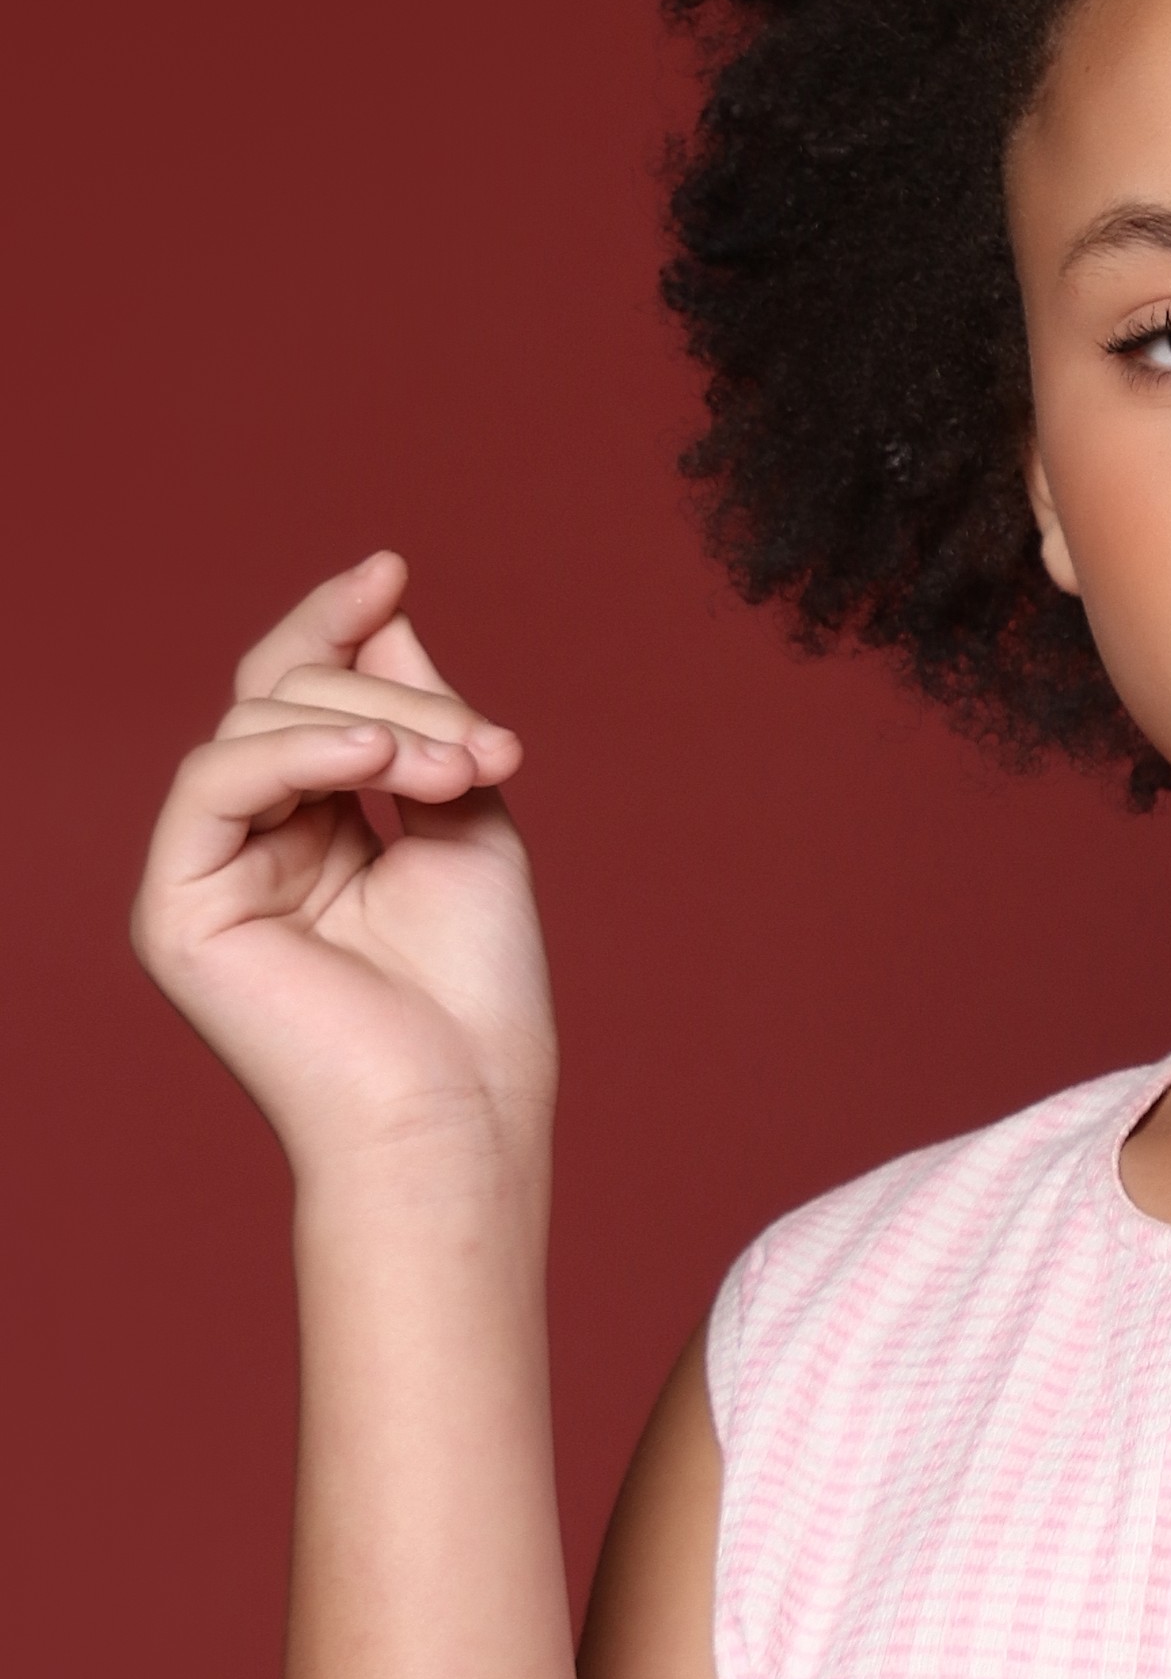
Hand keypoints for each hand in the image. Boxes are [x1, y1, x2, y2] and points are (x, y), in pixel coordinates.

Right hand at [132, 552, 553, 1172]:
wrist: (457, 1112)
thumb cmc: (476, 993)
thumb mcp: (464, 816)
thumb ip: (419, 714)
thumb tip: (381, 603)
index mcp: (314, 828)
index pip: (301, 694)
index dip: (336, 623)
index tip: (390, 567)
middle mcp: (250, 845)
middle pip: (285, 695)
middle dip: (396, 697)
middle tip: (486, 751)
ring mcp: (205, 876)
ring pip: (256, 725)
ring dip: (374, 729)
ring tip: (457, 777)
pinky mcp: (177, 911)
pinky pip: (212, 780)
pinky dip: (297, 754)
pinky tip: (377, 765)